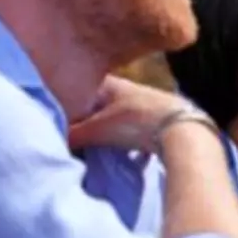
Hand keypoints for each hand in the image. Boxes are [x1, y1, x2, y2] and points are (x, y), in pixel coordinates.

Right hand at [68, 75, 191, 152]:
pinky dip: (132, 140)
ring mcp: (149, 104)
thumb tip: (56, 139)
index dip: (73, 99)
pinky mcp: (163, 121)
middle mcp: (132, 90)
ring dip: (113, 130)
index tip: (62, 116)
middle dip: (92, 118)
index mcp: (114, 84)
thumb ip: (75, 133)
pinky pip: (139, 130)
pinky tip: (129, 153)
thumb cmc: (136, 123)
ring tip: (101, 147)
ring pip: (123, 117)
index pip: (86, 86)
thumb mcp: (99, 129)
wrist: (182, 130)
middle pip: (104, 103)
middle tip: (79, 136)